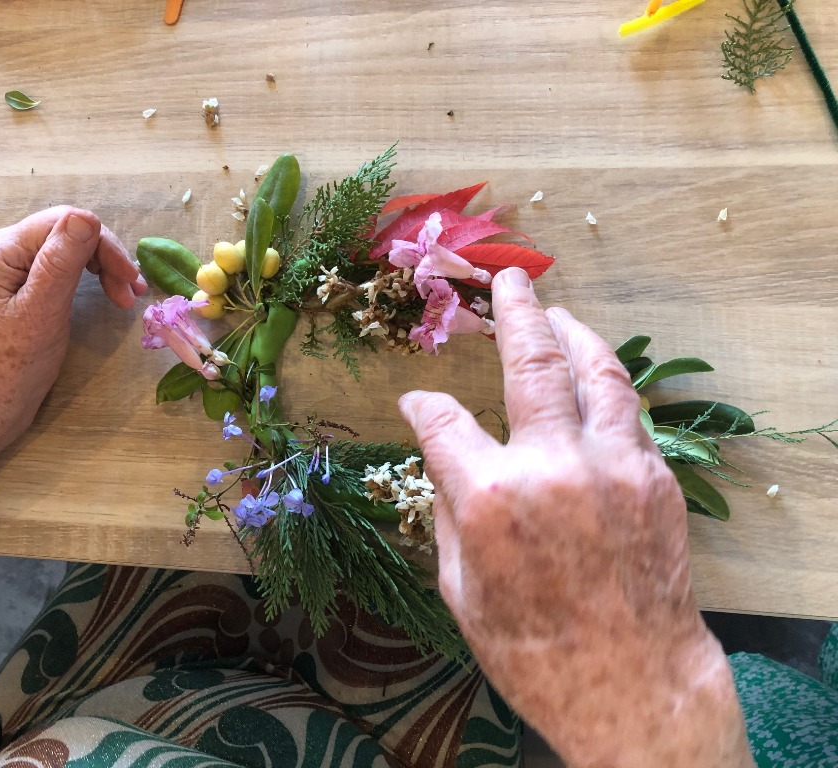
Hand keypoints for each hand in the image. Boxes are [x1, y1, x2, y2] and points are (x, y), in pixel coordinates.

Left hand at [0, 206, 145, 451]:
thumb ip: (61, 262)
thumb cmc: (15, 364)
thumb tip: (88, 217)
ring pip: (71, 246)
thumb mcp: (42, 311)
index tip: (130, 279)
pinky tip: (111, 291)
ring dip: (105, 267)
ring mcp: (13, 262)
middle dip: (107, 258)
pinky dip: (93, 275)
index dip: (103, 245)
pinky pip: (66, 263)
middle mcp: (2, 246)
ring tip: (126, 297)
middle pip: (69, 232)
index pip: (64, 222)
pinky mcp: (25, 279)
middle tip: (132, 294)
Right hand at [399, 268, 750, 766]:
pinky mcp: (654, 478)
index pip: (442, 421)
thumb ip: (448, 512)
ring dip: (572, 332)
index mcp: (489, 499)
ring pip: (596, 370)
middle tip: (507, 281)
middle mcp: (552, 466)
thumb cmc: (532, 651)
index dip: (421, 405)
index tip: (415, 400)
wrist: (632, 686)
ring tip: (556, 312)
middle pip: (532, 360)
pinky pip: (626, 411)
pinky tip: (588, 378)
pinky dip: (602, 383)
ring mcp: (612, 466)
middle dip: (515, 312)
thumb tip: (446, 462)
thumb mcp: (460, 589)